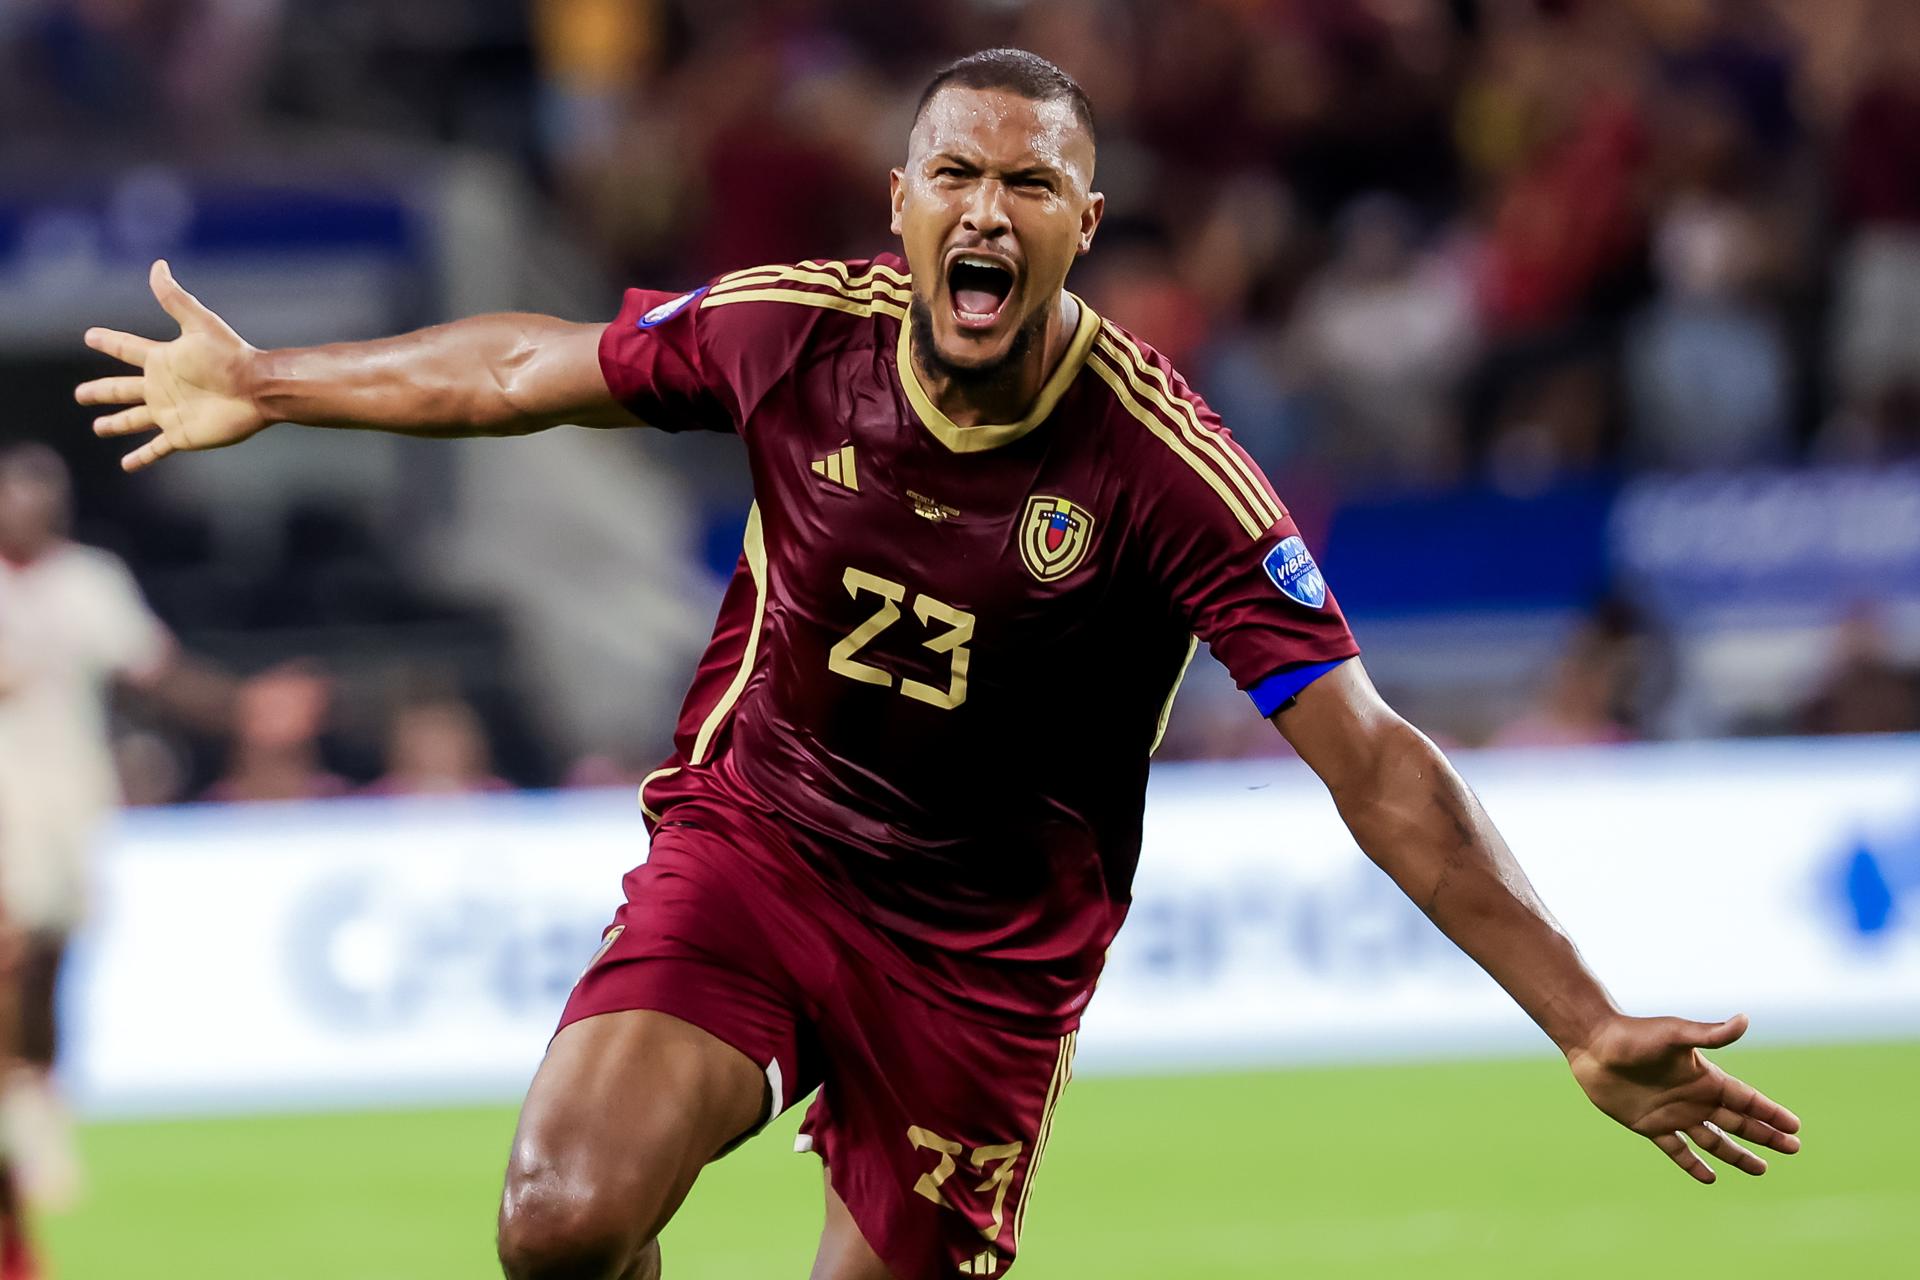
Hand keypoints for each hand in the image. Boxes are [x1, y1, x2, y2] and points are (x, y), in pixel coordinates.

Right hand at [75, 260, 269, 471]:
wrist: (256, 388)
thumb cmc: (230, 356)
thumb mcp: (199, 324)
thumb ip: (175, 299)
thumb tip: (158, 265)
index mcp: (162, 360)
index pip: (127, 349)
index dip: (109, 343)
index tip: (90, 336)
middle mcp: (162, 387)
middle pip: (122, 389)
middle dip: (101, 391)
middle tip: (79, 394)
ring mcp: (169, 412)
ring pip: (134, 420)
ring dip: (115, 424)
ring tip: (97, 428)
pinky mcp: (180, 434)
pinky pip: (155, 448)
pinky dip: (141, 457)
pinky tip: (126, 465)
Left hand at [1568, 1012, 1800, 1183]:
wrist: (1592, 1044)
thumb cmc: (1633, 1035)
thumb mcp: (1675, 1034)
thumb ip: (1710, 1033)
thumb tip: (1745, 1019)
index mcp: (1704, 1078)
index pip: (1747, 1099)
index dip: (1770, 1113)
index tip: (1796, 1127)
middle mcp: (1693, 1097)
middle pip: (1738, 1122)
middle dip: (1765, 1135)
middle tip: (1793, 1149)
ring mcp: (1672, 1113)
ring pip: (1714, 1140)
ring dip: (1737, 1154)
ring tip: (1762, 1170)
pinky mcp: (1649, 1126)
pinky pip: (1677, 1150)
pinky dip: (1693, 1165)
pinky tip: (1710, 1178)